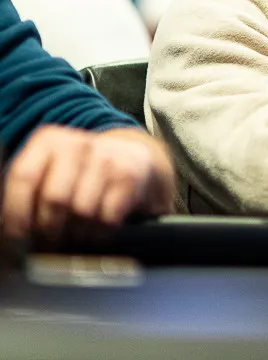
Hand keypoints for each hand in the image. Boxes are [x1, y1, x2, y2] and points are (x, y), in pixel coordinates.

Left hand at [2, 125, 174, 246]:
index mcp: (48, 140)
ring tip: (73, 240)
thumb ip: (25, 191)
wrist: (136, 160)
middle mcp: (78, 143)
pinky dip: (100, 234)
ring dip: (76, 235)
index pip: (23, 177)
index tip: (16, 240)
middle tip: (48, 245)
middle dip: (49, 230)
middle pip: (54, 199)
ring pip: (83, 211)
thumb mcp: (50, 172)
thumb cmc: (81, 175)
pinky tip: (96, 234)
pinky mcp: (132, 174)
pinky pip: (108, 217)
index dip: (16, 213)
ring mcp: (108, 157)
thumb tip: (6, 231)